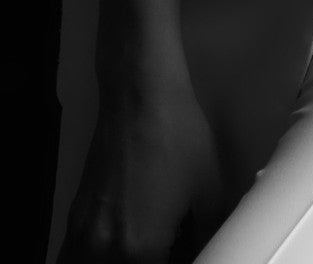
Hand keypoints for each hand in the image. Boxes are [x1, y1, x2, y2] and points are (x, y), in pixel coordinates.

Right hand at [56, 60, 224, 263]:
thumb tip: (207, 249)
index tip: (188, 253)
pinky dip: (93, 259)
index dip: (182, 262)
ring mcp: (81, 234)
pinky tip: (119, 247)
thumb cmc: (177, 137)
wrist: (139, 95)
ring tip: (147, 246)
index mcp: (139, 251)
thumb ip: (208, 234)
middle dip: (150, 261)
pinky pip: (73, 256)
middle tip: (171, 246)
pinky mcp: (74, 217)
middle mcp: (101, 250)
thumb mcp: (208, 190)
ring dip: (119, 261)